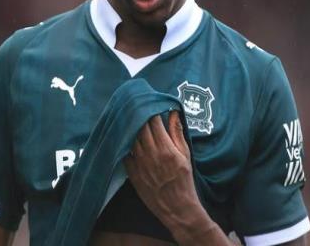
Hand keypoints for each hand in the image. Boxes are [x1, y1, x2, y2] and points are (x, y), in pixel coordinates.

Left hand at [124, 111, 221, 243]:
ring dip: (130, 126)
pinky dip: (124, 142)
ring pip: (131, 138)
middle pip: (140, 128)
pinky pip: (124, 153)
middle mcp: (151, 154)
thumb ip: (177, 132)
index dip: (150, 110)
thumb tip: (174, 112)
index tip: (149, 102)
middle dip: (139, 114)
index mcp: (166, 148)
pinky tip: (124, 135)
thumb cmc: (184, 179)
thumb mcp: (185, 154)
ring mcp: (140, 164)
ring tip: (129, 117)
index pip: (154, 122)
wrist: (176, 207)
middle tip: (136, 104)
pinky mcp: (132, 173)